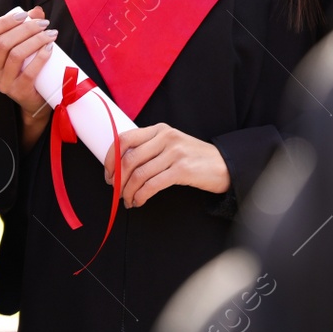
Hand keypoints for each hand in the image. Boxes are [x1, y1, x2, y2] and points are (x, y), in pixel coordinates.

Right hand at [0, 6, 56, 144]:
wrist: (35, 98)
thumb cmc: (27, 67)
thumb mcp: (22, 46)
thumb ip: (26, 27)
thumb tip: (37, 10)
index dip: (4, 21)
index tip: (25, 15)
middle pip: (3, 43)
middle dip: (26, 29)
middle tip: (44, 24)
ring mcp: (2, 83)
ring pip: (15, 55)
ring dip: (35, 40)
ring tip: (50, 34)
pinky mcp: (17, 92)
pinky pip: (28, 73)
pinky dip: (41, 58)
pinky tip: (50, 49)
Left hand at [104, 123, 229, 206]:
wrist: (223, 165)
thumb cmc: (194, 158)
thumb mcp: (171, 145)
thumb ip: (149, 149)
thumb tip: (120, 167)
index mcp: (159, 130)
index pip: (125, 139)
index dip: (110, 158)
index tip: (108, 174)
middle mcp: (166, 138)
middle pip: (129, 159)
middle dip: (118, 180)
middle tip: (116, 191)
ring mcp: (175, 153)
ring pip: (139, 174)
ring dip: (128, 192)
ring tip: (128, 200)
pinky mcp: (182, 170)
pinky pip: (152, 185)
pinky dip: (141, 196)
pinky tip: (140, 201)